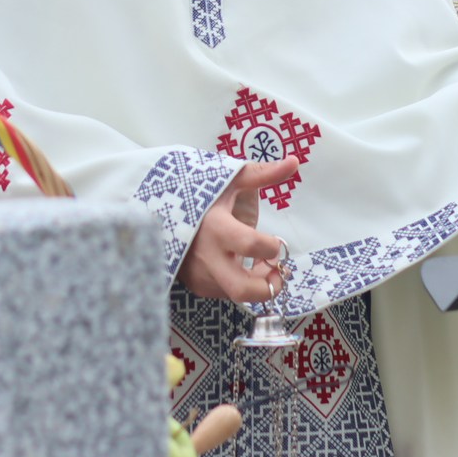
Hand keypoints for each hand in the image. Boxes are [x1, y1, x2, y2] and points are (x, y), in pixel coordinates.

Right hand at [177, 158, 298, 303]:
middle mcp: (206, 255)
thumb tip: (294, 161)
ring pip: (236, 294)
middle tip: (278, 272)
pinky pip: (225, 293)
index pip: (250, 245)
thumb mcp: (230, 179)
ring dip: (256, 284)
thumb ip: (263, 174)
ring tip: (260, 264)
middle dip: (268, 287)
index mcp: (215, 226)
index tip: (275, 240)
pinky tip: (241, 266)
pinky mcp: (196, 284)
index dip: (272, 246)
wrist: (162, 207)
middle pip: (242, 289)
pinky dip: (240, 284)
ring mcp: (199, 273)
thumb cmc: (201, 191)